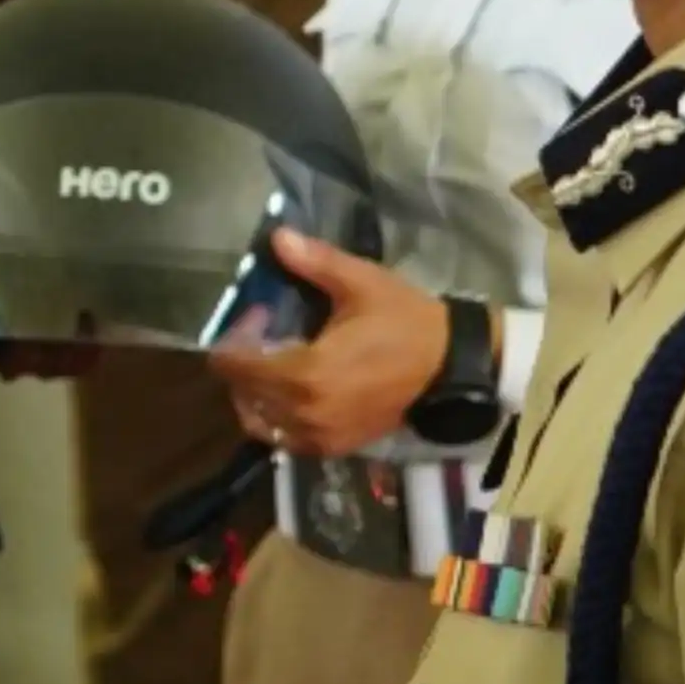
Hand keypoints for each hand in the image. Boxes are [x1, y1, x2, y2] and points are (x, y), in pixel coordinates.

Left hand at [208, 227, 448, 456]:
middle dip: (243, 360)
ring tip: (273, 362)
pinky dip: (275, 417)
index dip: (235, 337)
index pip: (235, 365)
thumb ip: (314, 262)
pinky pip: (284, 439)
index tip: (259, 314)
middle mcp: (305, 412)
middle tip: (265, 332)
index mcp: (305, 373)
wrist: (449, 366)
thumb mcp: (361, 283)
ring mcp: (318, 436)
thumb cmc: (404, 321)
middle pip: (242, 392)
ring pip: (258, 420)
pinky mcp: (333, 447)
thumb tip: (277, 237)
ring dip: (253, 391)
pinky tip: (289, 391)